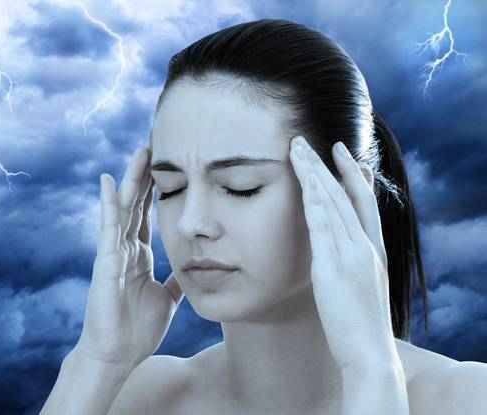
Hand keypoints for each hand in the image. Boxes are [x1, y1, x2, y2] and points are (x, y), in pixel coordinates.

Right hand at [75, 144, 183, 368]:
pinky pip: (108, 229)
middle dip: (146, 175)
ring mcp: (114, 253)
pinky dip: (107, 204)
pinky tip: (106, 181)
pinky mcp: (106, 263)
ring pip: (123, 208)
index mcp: (140, 255)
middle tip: (156, 145)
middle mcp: (126, 248)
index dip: (157, 189)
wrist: (118, 355)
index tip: (168, 164)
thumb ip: (178, 279)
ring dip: (131, 180)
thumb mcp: (168, 298)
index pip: (148, 213)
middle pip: (136, 203)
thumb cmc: (137, 329)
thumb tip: (195, 267)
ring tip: (140, 151)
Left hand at [289, 135, 398, 370]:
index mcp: (374, 250)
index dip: (351, 174)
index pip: (363, 201)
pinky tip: (302, 183)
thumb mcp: (362, 284)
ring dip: (313, 174)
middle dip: (326, 165)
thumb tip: (340, 246)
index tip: (340, 151)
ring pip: (332, 204)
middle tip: (308, 140)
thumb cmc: (361, 324)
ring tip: (297, 150)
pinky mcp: (333, 270)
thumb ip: (353, 260)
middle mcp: (366, 247)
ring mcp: (351, 256)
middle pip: (346, 195)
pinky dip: (313, 202)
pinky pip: (322, 228)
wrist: (370, 353)